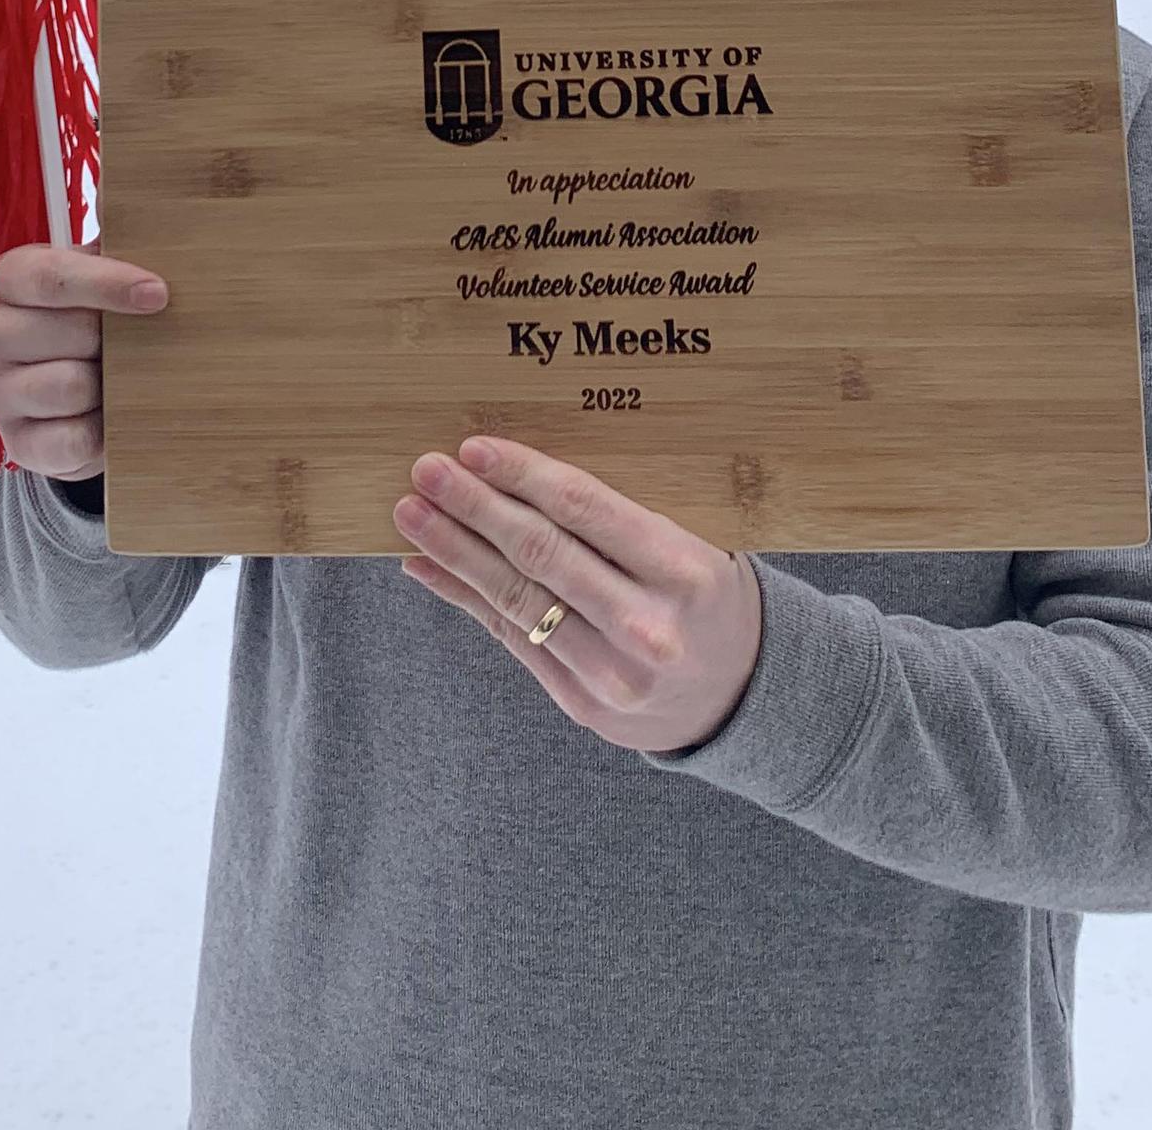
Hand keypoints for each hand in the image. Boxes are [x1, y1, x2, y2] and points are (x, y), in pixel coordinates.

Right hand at [0, 236, 168, 481]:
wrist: (87, 403)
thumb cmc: (96, 325)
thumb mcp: (102, 277)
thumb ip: (112, 237)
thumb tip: (123, 188)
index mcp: (8, 280)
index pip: (49, 276)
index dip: (106, 283)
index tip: (158, 294)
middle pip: (68, 331)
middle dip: (113, 340)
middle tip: (129, 344)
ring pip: (68, 385)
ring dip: (108, 386)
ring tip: (117, 381)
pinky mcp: (16, 443)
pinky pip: (70, 439)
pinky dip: (101, 431)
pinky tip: (108, 419)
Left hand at [393, 437, 763, 755]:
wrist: (740, 694)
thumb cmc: (700, 596)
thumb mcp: (682, 545)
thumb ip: (611, 518)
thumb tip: (513, 473)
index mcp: (682, 569)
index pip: (586, 509)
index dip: (522, 475)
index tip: (474, 447)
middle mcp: (648, 624)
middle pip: (542, 553)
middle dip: (475, 507)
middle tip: (426, 471)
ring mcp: (613, 672)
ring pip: (516, 598)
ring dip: (454, 551)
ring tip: (412, 514)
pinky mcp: (583, 703)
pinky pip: (510, 639)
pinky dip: (464, 597)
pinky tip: (427, 566)